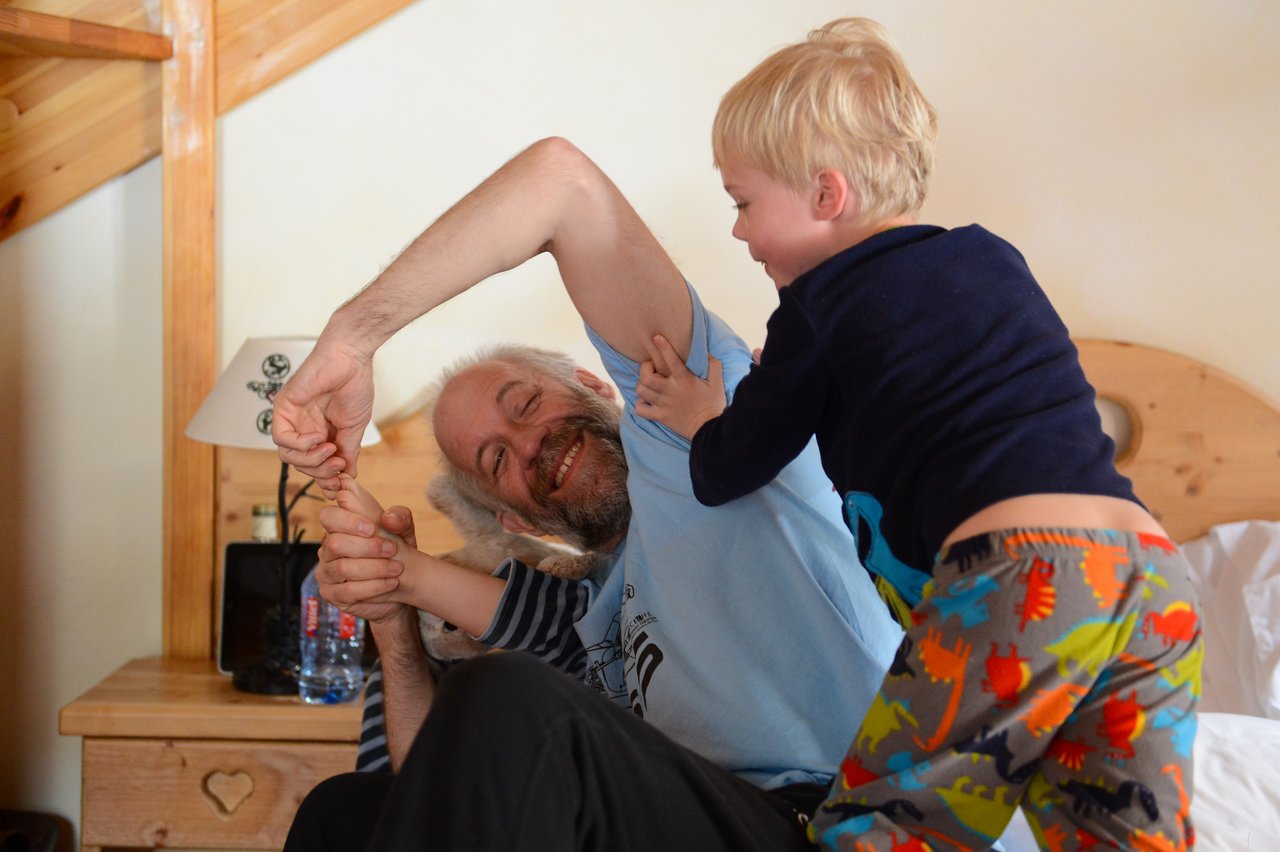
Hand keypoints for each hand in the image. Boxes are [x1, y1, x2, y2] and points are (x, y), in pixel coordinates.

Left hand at [273, 337, 374, 493]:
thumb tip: (348, 476)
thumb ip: (349, 452)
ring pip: (287, 456)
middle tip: (338, 464)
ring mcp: (292, 419)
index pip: (314, 465)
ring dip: (311, 460)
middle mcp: (303, 428)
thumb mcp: (354, 428)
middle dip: (320, 471)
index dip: (325, 478)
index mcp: (320, 433)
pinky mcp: (282, 408)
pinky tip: (319, 438)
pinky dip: (301, 445)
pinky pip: (282, 438)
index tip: (340, 482)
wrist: (351, 360)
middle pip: (300, 464)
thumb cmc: (354, 386)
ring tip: (331, 450)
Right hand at [315, 477, 411, 623]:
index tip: (372, 528)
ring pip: (343, 568)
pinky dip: (374, 586)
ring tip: (397, 568)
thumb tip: (388, 519)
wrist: (401, 584)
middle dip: (368, 547)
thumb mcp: (404, 531)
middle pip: (334, 543)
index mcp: (340, 525)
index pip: (328, 515)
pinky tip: (391, 583)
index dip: (348, 520)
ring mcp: (326, 571)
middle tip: (392, 550)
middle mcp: (328, 547)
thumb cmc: (396, 552)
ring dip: (375, 568)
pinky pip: (348, 590)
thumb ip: (401, 518)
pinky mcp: (331, 593)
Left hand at [634, 333, 725, 439]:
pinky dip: (640, 404)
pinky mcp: (660, 417)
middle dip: (644, 368)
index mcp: (684, 380)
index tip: (656, 337)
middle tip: (651, 367)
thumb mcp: (717, 382)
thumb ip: (712, 365)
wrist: (710, 429)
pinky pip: (641, 410)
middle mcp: (671, 391)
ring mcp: (663, 404)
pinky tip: (647, 401)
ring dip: (642, 385)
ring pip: (641, 391)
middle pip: (646, 377)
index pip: (671, 360)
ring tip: (648, 384)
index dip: (663, 346)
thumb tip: (705, 352)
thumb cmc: (713, 404)